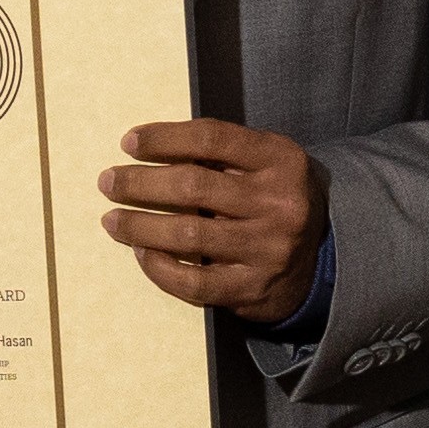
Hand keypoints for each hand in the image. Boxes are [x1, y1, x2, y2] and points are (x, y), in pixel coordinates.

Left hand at [98, 120, 326, 322]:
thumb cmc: (273, 201)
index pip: (212, 139)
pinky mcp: (252, 289)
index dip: (164, 138)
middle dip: (140, 183)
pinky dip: (159, 267)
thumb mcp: (265, 165)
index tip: (128, 142)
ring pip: (188, 234)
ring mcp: (267, 249)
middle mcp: (279, 204)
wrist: (320, 261)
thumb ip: (223, 155)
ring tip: (112, 220)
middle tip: (108, 182)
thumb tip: (151, 149)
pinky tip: (141, 252)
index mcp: (280, 161)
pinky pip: (193, 281)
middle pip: (193, 186)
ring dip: (139, 225)